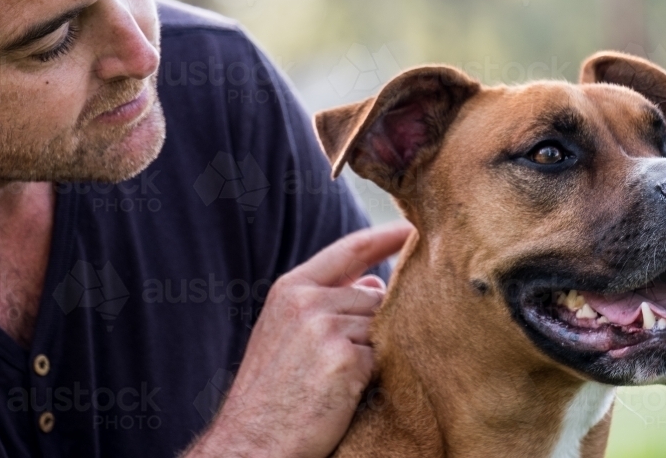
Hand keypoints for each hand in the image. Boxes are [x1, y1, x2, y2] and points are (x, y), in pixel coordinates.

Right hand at [184, 220, 412, 457]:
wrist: (252, 441)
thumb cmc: (271, 392)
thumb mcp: (285, 332)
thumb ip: (326, 301)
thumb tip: (375, 283)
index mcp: (290, 289)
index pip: (349, 250)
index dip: (386, 236)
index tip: (414, 229)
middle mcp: (307, 300)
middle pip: (373, 295)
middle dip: (372, 324)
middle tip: (342, 359)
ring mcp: (326, 328)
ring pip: (380, 327)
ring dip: (371, 352)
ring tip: (337, 380)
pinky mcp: (344, 360)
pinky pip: (381, 358)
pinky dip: (371, 376)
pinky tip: (343, 393)